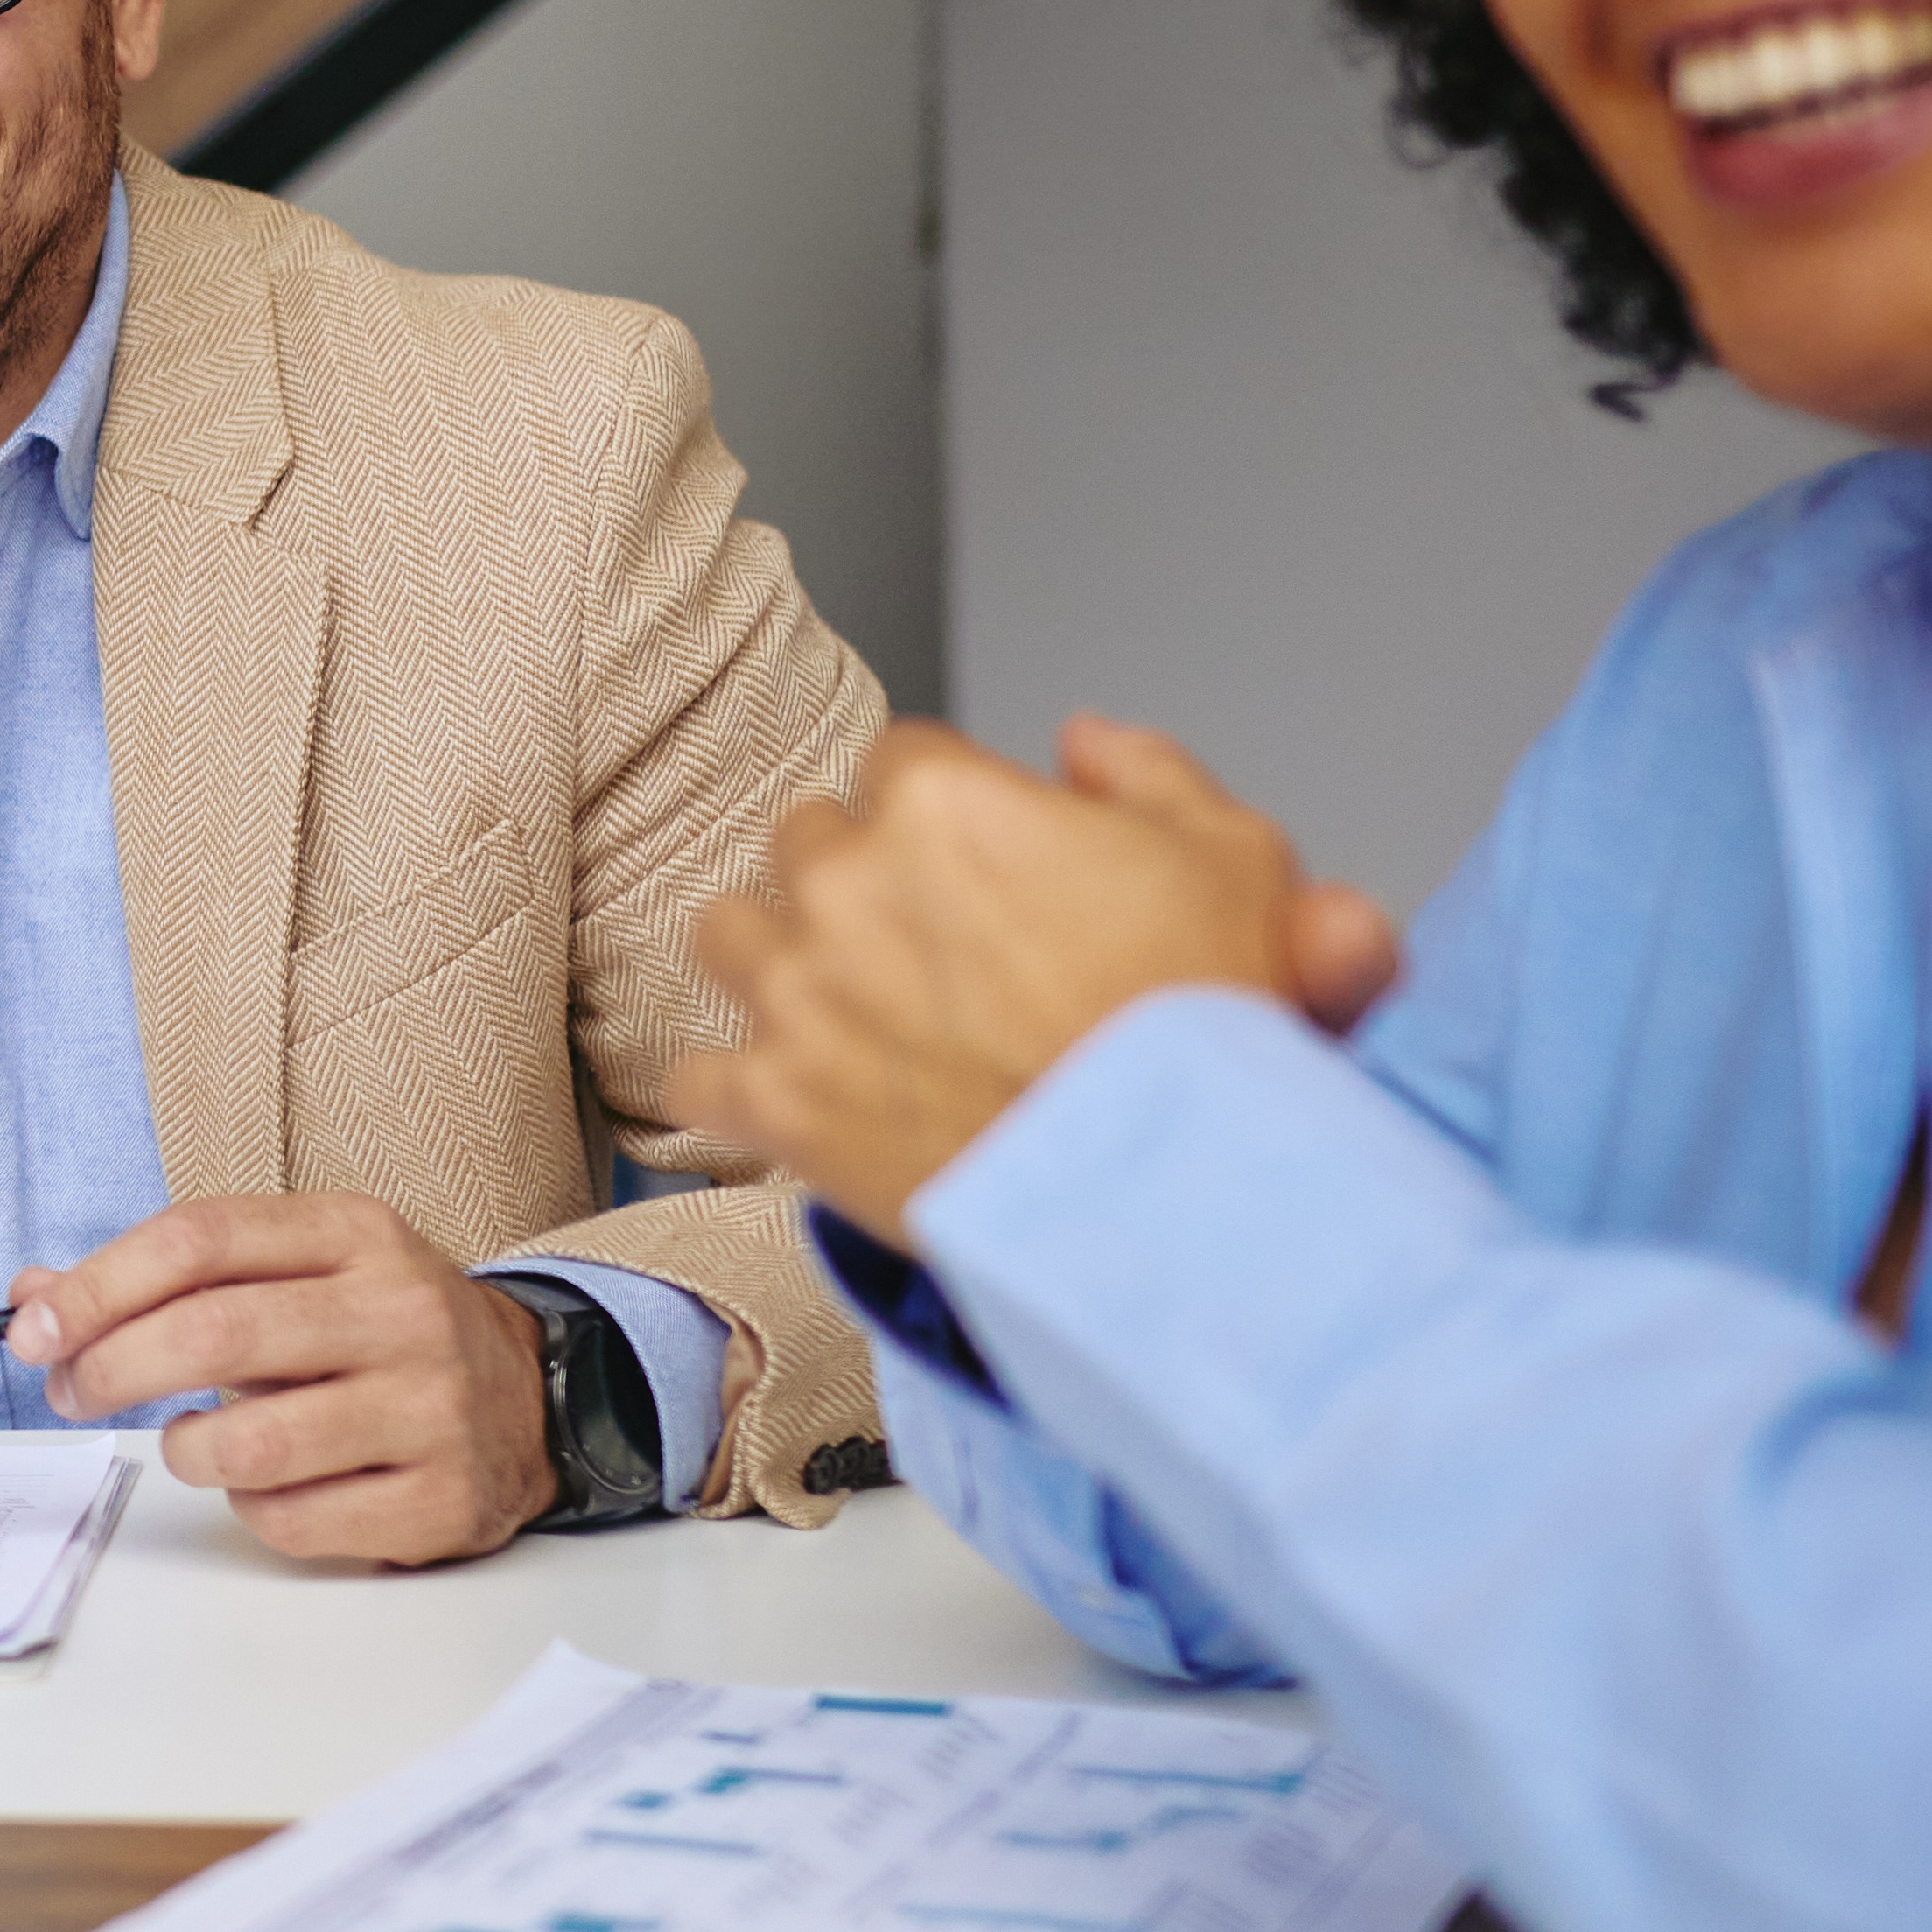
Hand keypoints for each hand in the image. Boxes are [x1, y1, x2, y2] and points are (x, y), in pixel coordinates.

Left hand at [0, 1192, 562, 1564]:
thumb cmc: (377, 1333)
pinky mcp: (440, 1499)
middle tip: (71, 1390)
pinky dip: (253, 1510)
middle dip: (111, 1369)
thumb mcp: (292, 1272)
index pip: (199, 1240)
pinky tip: (272, 1484)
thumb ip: (168, 1279)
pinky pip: (292, 1521)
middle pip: (213, 1334)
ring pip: (246, 1445)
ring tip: (192, 1443)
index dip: (97, 1286)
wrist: (530, 1397)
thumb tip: (36, 1294)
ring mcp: (430, 1409)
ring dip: (186, 1451)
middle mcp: (400, 1311)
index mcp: (355, 1234)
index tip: (34, 1329)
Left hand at [681, 715, 1337, 1236]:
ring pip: (730, 934)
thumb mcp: (1235, 855)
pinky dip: (736, 1089)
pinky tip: (789, 1098)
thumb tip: (1080, 740)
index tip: (984, 867)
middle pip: (809, 841)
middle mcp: (847, 881)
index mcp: (939, 802)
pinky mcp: (774, 1100)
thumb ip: (1146, 770)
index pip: (902, 761)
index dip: (949, 813)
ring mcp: (798, 992)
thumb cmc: (1202, 1032)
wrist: (1175, 1192)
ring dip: (777, 959)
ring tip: (844, 1005)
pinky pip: (697, 1077)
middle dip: (861, 879)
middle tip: (932, 946)